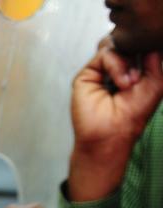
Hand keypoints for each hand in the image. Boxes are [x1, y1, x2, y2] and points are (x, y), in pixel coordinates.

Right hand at [68, 38, 162, 200]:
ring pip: (115, 42)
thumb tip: (147, 36)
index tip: (152, 56)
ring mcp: (101, 69)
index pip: (138, 43)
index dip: (146, 43)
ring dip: (128, 59)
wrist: (113, 133)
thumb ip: (154, 55)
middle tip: (141, 73)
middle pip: (125, 39)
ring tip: (131, 82)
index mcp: (133, 67)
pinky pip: (105, 53)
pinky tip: (122, 83)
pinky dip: (117, 65)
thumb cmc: (134, 114)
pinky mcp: (87, 73)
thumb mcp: (157, 79)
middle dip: (137, 49)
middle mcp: (116, 66)